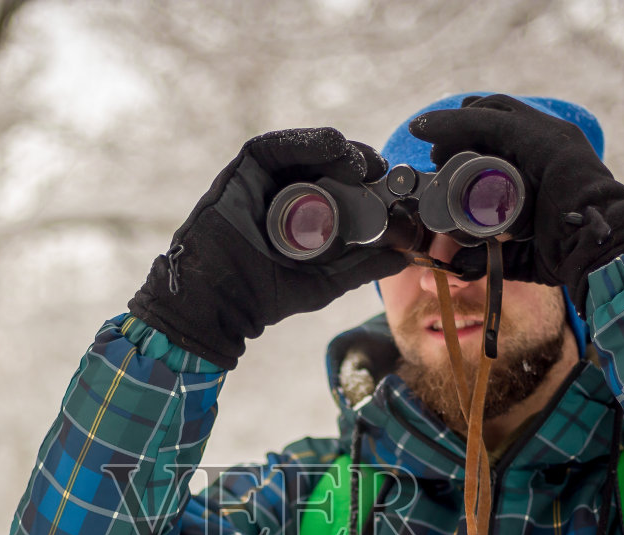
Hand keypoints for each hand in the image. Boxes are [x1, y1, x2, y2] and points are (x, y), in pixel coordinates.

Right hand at [128, 128, 407, 368]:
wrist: (219, 303)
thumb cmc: (264, 295)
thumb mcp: (325, 281)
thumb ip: (362, 269)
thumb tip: (405, 257)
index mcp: (303, 214)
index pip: (339, 185)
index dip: (366, 178)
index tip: (391, 184)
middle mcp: (283, 192)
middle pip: (324, 162)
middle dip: (356, 159)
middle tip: (380, 168)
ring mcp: (263, 180)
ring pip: (304, 150)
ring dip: (337, 148)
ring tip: (360, 163)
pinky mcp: (243, 171)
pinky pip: (276, 146)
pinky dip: (306, 142)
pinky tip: (332, 149)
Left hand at [410, 95, 623, 307]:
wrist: (603, 253)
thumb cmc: (571, 254)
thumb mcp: (521, 252)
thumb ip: (493, 256)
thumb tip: (455, 263)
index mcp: (550, 158)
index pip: (504, 132)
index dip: (469, 138)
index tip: (442, 159)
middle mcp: (552, 138)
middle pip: (494, 116)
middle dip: (459, 130)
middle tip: (436, 155)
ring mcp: (550, 134)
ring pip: (491, 112)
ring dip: (454, 126)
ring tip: (432, 144)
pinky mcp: (544, 139)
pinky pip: (491, 121)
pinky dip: (456, 122)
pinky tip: (430, 128)